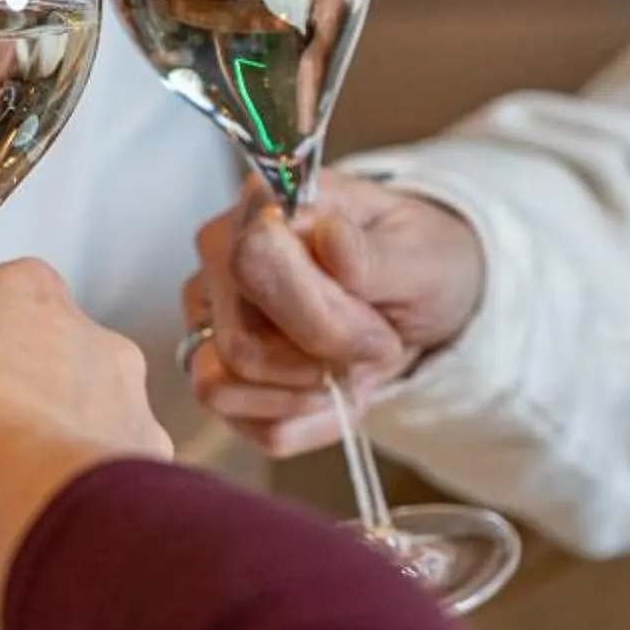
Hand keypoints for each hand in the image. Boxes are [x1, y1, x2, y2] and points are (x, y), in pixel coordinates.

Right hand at [182, 168, 485, 458]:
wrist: (415, 300)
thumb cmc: (413, 263)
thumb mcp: (421, 256)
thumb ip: (374, 256)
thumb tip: (330, 239)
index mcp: (263, 204)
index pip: (253, 261)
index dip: (320, 313)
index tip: (377, 325)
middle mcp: (219, 256)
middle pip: (241, 343)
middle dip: (325, 361)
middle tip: (378, 347)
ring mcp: (208, 317)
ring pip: (226, 388)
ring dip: (310, 396)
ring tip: (353, 366)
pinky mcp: (215, 373)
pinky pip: (246, 424)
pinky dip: (307, 422)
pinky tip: (336, 393)